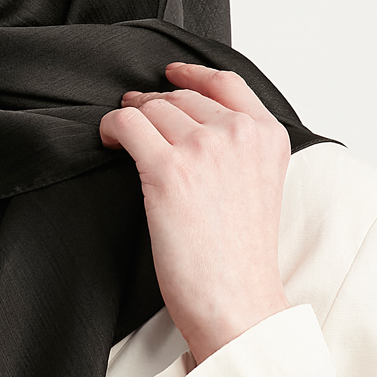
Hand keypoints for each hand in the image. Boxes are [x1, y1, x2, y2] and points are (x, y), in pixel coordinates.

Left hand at [99, 62, 290, 363]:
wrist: (237, 302)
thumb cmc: (241, 260)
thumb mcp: (258, 188)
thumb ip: (238, 150)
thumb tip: (190, 124)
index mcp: (267, 136)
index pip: (226, 83)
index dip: (191, 73)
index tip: (170, 73)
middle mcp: (239, 134)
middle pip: (180, 97)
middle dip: (154, 108)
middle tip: (137, 124)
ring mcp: (204, 148)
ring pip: (151, 109)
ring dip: (132, 122)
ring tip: (123, 140)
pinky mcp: (167, 169)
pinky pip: (126, 125)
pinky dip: (110, 128)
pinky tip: (108, 142)